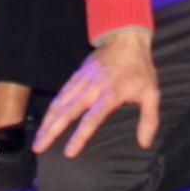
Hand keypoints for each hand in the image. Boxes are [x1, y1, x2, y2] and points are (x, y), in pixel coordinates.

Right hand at [34, 32, 159, 158]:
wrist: (126, 38)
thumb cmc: (139, 68)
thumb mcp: (151, 93)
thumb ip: (149, 119)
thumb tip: (145, 143)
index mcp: (111, 94)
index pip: (92, 118)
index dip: (79, 136)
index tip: (68, 152)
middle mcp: (92, 88)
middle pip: (67, 112)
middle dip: (52, 131)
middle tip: (39, 148)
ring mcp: (82, 81)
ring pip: (59, 103)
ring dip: (47, 122)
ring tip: (38, 140)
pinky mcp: (76, 76)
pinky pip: (60, 94)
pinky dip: (51, 109)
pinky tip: (45, 121)